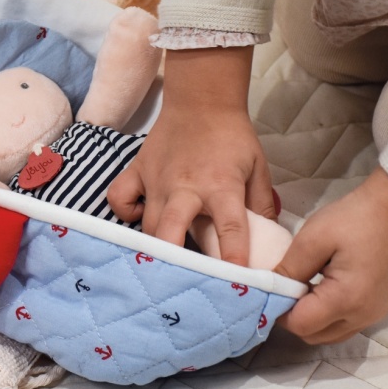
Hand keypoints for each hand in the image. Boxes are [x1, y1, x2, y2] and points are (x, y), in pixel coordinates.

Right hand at [107, 46, 274, 265]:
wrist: (202, 100)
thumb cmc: (232, 137)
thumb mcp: (258, 169)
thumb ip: (261, 207)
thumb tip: (268, 244)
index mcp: (221, 187)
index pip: (231, 229)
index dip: (235, 258)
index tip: (237, 284)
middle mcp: (185, 187)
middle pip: (170, 232)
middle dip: (174, 263)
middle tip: (180, 287)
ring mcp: (157, 180)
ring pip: (147, 225)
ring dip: (155, 249)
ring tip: (162, 270)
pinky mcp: (138, 170)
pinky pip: (119, 198)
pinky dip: (125, 213)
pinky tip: (139, 219)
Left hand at [274, 167, 387, 343]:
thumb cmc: (353, 219)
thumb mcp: (312, 239)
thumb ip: (289, 270)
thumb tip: (269, 290)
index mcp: (346, 299)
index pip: (301, 325)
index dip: (279, 310)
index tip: (270, 288)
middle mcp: (363, 316)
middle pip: (315, 335)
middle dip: (293, 316)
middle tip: (285, 286)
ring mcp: (374, 314)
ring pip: (330, 333)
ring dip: (311, 317)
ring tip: (302, 284)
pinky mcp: (379, 307)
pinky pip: (345, 323)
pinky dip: (327, 313)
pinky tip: (320, 286)